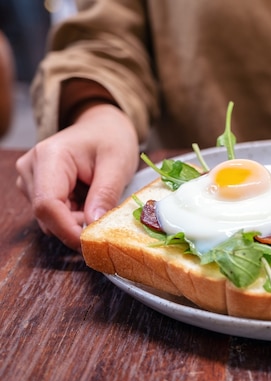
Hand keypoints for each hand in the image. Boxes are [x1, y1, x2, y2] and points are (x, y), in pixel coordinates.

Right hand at [16, 104, 138, 250]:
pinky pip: (53, 214)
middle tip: (105, 218)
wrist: (103, 127)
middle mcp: (31, 168)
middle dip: (76, 225)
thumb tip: (93, 225)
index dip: (67, 229)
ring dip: (76, 221)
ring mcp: (31, 179)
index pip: (47, 204)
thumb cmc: (111, 139)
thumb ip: (105, 194)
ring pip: (49, 219)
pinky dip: (74, 215)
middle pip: (47, 215)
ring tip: (99, 202)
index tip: (91, 241)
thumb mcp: (117, 164)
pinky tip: (89, 202)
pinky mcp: (37, 188)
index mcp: (49, 157)